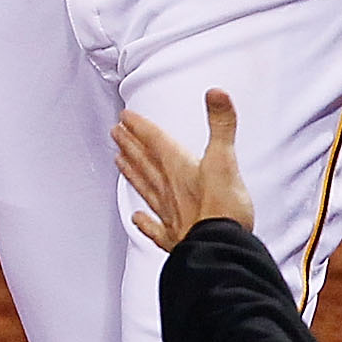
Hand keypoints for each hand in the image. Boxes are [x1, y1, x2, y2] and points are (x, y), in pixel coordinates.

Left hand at [112, 89, 258, 252]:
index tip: (125, 117)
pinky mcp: (175, 237)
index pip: (154, 141)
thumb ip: (221, 124)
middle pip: (144, 161)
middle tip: (115, 133)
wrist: (219, 248)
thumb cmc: (223, 208)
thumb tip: (216, 93)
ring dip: (131, 173)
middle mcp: (168, 189)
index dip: (140, 127)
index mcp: (178, 168)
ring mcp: (169, 214)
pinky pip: (154, 228)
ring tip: (119, 161)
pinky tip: (137, 219)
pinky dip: (145, 223)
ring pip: (145, 188)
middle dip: (130, 145)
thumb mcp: (225, 158)